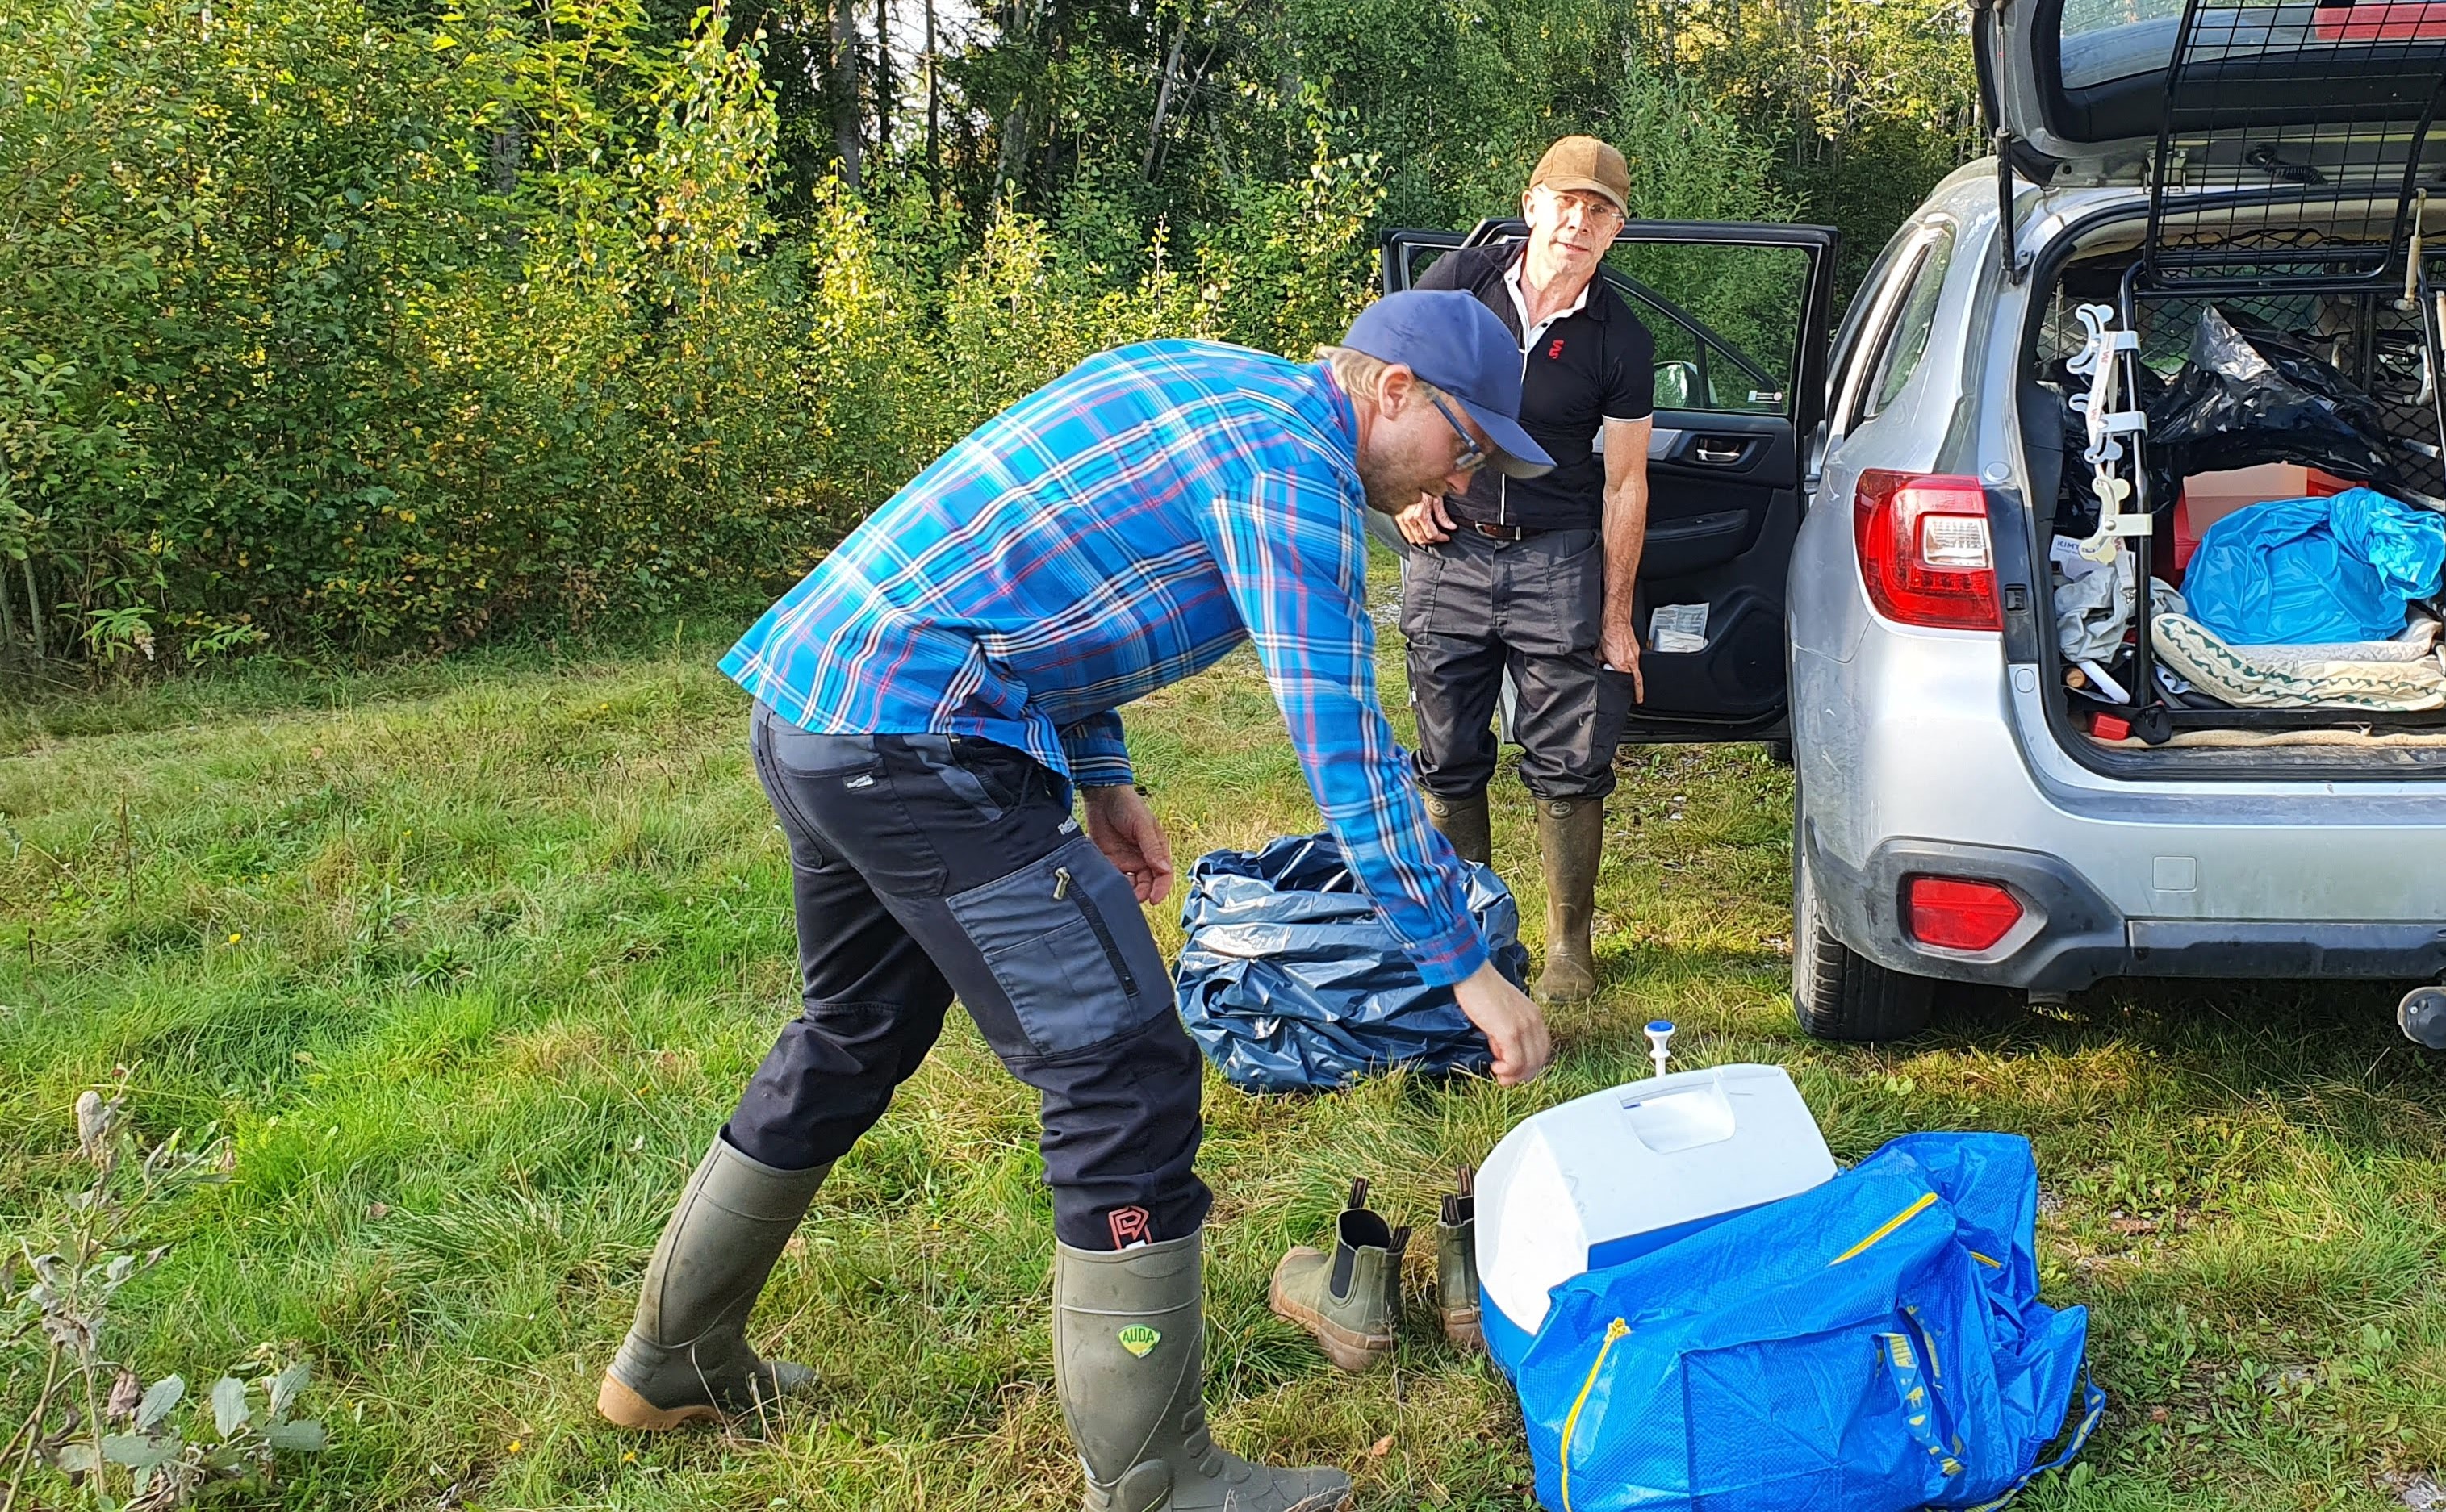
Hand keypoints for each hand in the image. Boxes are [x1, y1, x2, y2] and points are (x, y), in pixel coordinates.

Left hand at [1082, 784, 1174, 904]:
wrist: (1101, 794)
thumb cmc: (1128, 805)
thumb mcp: (1142, 824)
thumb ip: (1152, 847)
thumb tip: (1164, 869)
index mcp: (1156, 849)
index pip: (1163, 874)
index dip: (1161, 889)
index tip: (1154, 899)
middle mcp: (1142, 858)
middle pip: (1147, 883)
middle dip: (1142, 893)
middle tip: (1134, 898)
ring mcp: (1125, 860)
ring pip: (1130, 884)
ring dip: (1127, 891)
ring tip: (1120, 893)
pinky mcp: (1108, 861)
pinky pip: (1112, 878)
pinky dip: (1112, 884)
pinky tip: (1108, 885)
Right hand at [1397, 490, 1455, 546]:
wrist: (1408, 480)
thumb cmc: (1423, 487)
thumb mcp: (1436, 498)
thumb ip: (1443, 515)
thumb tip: (1452, 527)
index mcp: (1420, 514)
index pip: (1431, 534)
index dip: (1441, 537)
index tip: (1446, 537)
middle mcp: (1410, 518)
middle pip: (1422, 539)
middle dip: (1433, 540)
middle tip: (1440, 536)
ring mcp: (1402, 519)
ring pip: (1413, 539)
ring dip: (1424, 539)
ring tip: (1431, 535)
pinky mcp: (1398, 519)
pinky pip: (1406, 534)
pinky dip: (1414, 536)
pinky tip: (1421, 532)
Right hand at [1452, 958, 1552, 1084]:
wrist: (1472, 975)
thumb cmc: (1482, 990)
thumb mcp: (1502, 1012)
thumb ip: (1506, 1032)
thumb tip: (1501, 1052)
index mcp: (1535, 1016)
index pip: (1542, 1049)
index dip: (1529, 1064)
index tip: (1513, 1070)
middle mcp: (1534, 1021)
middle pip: (1538, 1060)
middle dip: (1522, 1075)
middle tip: (1504, 1078)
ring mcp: (1524, 1027)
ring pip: (1529, 1064)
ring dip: (1513, 1076)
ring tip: (1498, 1074)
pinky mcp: (1510, 1032)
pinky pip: (1515, 1062)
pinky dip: (1506, 1070)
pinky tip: (1494, 1067)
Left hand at [1603, 619, 1643, 702]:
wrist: (1616, 620)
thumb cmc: (1608, 633)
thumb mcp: (1600, 652)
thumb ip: (1600, 661)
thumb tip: (1598, 665)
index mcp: (1622, 664)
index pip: (1633, 682)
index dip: (1636, 692)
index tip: (1638, 699)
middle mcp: (1631, 659)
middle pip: (1636, 677)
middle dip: (1636, 685)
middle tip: (1633, 692)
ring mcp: (1635, 653)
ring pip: (1635, 668)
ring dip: (1630, 672)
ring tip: (1624, 673)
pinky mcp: (1635, 646)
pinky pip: (1634, 659)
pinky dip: (1629, 662)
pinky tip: (1622, 658)